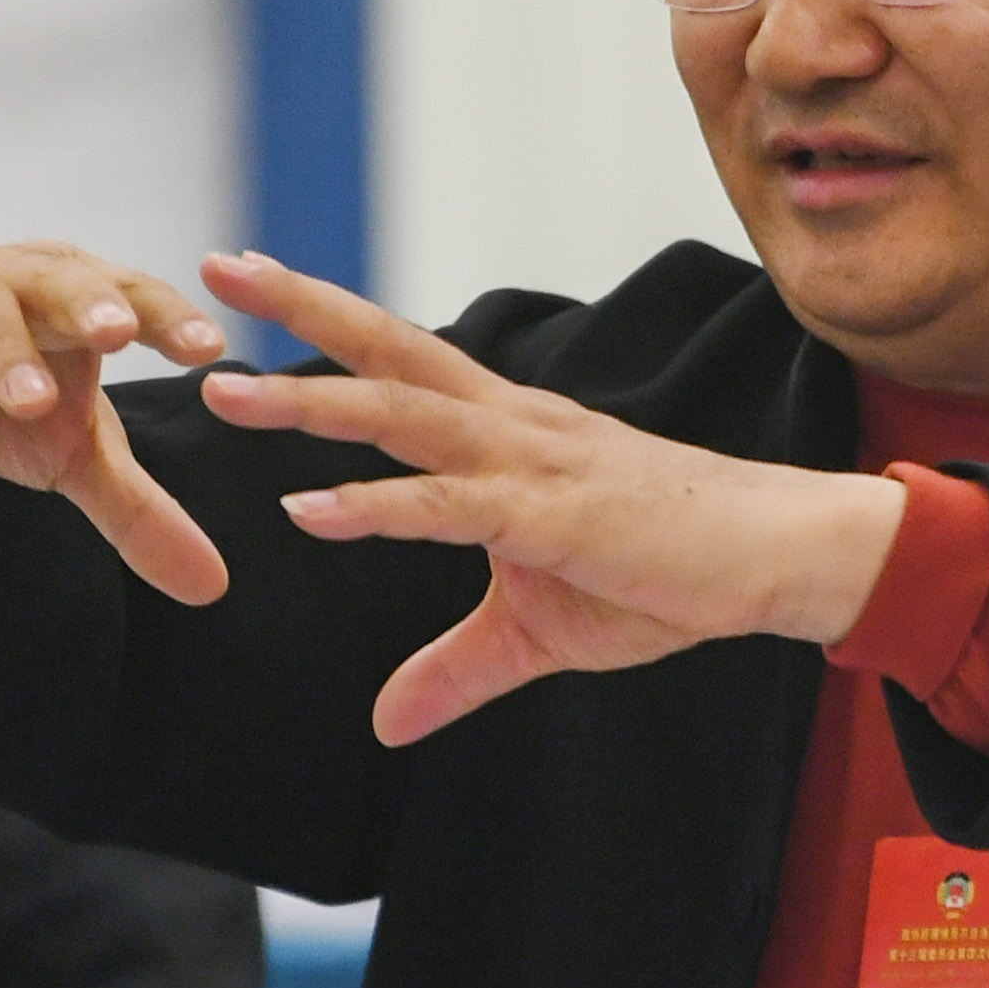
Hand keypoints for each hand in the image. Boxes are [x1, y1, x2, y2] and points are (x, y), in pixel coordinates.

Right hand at [0, 247, 234, 603]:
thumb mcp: (68, 449)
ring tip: (35, 402)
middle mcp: (15, 282)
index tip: (209, 348)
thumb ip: (137, 507)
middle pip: (57, 279)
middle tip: (119, 333)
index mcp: (73, 297)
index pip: (130, 294)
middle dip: (89, 302)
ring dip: (8, 351)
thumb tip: (213, 586)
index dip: (167, 315)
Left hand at [193, 253, 907, 745]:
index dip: (322, 315)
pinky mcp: (555, 516)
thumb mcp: (538, 633)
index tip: (248, 274)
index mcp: (503, 428)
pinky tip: (310, 508)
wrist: (775, 557)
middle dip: (299, 307)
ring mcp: (531, 463)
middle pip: (387, 348)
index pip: (397, 357)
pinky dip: (378, 505)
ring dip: (312, 402)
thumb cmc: (667, 574)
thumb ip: (454, 669)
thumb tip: (386, 724)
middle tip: (214, 263)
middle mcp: (509, 423)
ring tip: (228, 392)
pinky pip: (451, 506)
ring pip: (404, 415)